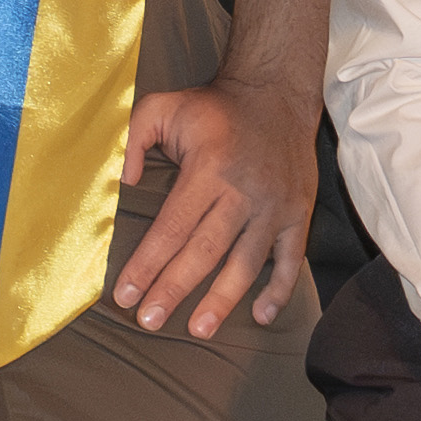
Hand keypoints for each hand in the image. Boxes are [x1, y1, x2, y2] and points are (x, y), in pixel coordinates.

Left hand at [111, 80, 316, 339]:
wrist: (277, 92)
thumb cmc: (214, 107)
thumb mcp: (164, 106)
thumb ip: (133, 138)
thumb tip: (123, 183)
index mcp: (208, 168)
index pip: (172, 227)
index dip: (147, 264)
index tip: (125, 294)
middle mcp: (243, 192)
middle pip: (205, 251)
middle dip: (174, 288)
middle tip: (150, 321)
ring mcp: (274, 205)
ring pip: (247, 261)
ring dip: (223, 298)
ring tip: (199, 328)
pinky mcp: (297, 211)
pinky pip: (291, 257)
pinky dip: (280, 289)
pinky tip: (261, 315)